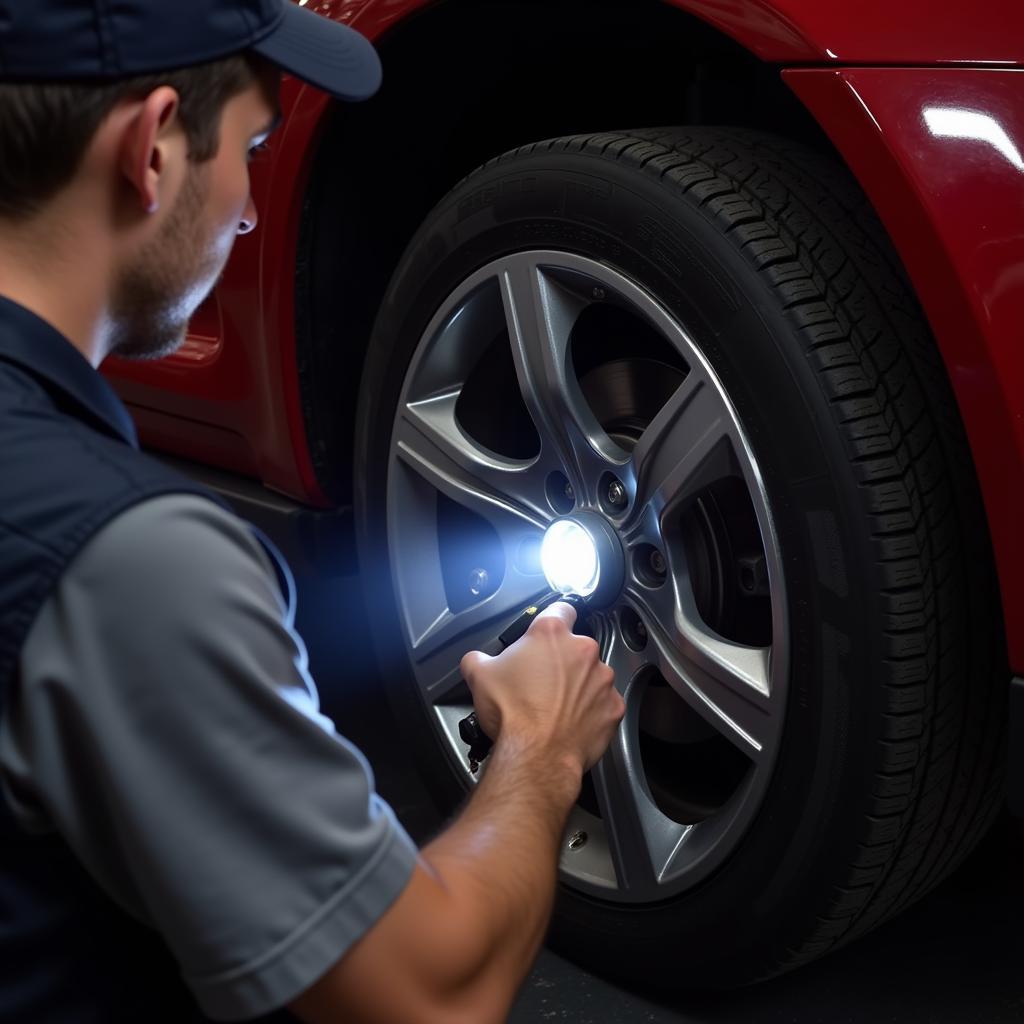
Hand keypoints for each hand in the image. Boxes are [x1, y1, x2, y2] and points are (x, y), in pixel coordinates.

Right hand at [459, 602, 623, 774]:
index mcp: (550, 634)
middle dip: (562, 661)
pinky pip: (604, 703)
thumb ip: (478, 658)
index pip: (561, 608)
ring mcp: (602, 679)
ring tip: (556, 707)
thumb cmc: (512, 714)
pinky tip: (572, 722)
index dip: (554, 618)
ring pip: (592, 675)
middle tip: (541, 682)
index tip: (549, 632)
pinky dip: (592, 711)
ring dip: (579, 686)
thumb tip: (476, 661)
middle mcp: (582, 650)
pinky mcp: (613, 707)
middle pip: (575, 646)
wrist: (536, 756)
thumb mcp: (479, 676)